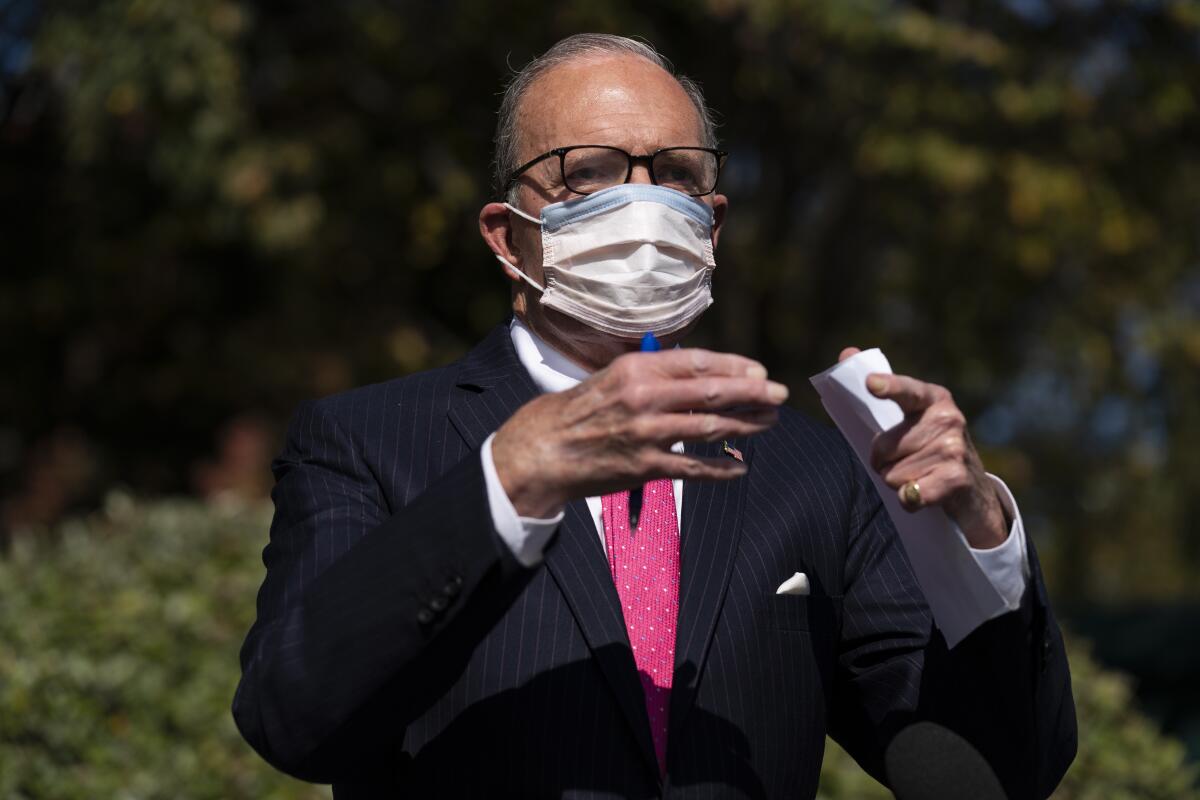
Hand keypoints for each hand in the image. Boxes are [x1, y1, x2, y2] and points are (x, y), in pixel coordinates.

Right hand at [492, 349, 787, 516]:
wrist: (542, 450)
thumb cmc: (578, 411)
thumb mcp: (611, 376)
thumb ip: (652, 374)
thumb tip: (698, 374)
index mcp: (636, 368)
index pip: (698, 362)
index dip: (735, 366)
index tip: (759, 370)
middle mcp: (645, 397)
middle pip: (713, 393)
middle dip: (753, 393)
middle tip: (779, 395)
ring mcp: (647, 434)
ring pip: (711, 428)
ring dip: (746, 425)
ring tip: (768, 423)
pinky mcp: (646, 468)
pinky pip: (694, 469)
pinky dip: (722, 469)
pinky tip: (742, 467)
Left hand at [838, 347, 1008, 548]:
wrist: (973, 491)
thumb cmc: (927, 449)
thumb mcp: (910, 417)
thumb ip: (880, 387)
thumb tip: (846, 352)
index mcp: (933, 397)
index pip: (906, 391)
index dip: (889, 387)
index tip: (872, 384)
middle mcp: (948, 418)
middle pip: (882, 448)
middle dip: (883, 462)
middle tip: (905, 462)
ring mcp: (955, 448)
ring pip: (892, 475)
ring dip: (898, 482)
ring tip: (920, 476)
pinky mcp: (957, 478)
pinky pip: (909, 495)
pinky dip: (909, 501)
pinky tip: (925, 495)